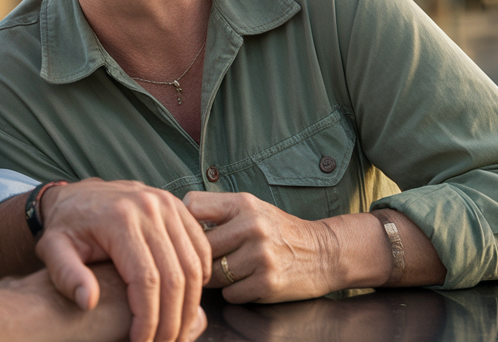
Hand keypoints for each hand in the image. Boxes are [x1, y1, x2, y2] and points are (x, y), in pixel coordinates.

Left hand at [35, 178, 211, 341]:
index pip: (146, 281)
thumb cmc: (65, 227)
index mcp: (120, 220)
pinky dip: (198, 279)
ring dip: (190, 306)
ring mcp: (167, 204)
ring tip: (176, 331)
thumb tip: (88, 301)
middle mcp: (149, 208)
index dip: (148, 319)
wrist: (76, 195)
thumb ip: (66, 276)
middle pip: (176, 277)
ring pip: (193, 266)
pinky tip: (186, 301)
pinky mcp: (177, 207)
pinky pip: (200, 248)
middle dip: (173, 320)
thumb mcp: (53, 249)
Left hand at [183, 191, 341, 303]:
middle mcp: (252, 227)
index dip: (185, 221)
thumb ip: (216, 211)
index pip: (192, 205)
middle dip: (202, 257)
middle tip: (213, 258)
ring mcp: (261, 256)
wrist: (323, 253)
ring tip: (234, 269)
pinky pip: (230, 294)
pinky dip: (235, 292)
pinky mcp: (268, 283)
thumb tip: (173, 222)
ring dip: (218, 278)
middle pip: (200, 247)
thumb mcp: (251, 208)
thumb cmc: (278, 230)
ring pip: (213, 274)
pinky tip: (249, 282)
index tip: (190, 231)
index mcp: (243, 204)